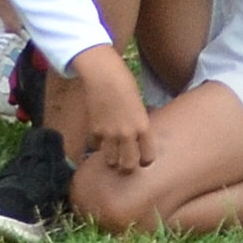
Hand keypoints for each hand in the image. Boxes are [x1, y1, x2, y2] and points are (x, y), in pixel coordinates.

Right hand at [62, 45, 151, 173]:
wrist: (103, 74)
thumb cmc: (124, 84)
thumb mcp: (139, 105)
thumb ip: (139, 123)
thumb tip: (138, 136)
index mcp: (143, 126)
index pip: (148, 157)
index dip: (146, 161)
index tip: (143, 159)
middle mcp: (127, 133)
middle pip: (128, 165)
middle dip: (128, 167)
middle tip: (126, 163)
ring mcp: (109, 133)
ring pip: (110, 161)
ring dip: (111, 159)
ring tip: (112, 155)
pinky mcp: (94, 129)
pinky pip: (95, 147)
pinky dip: (97, 145)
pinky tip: (100, 139)